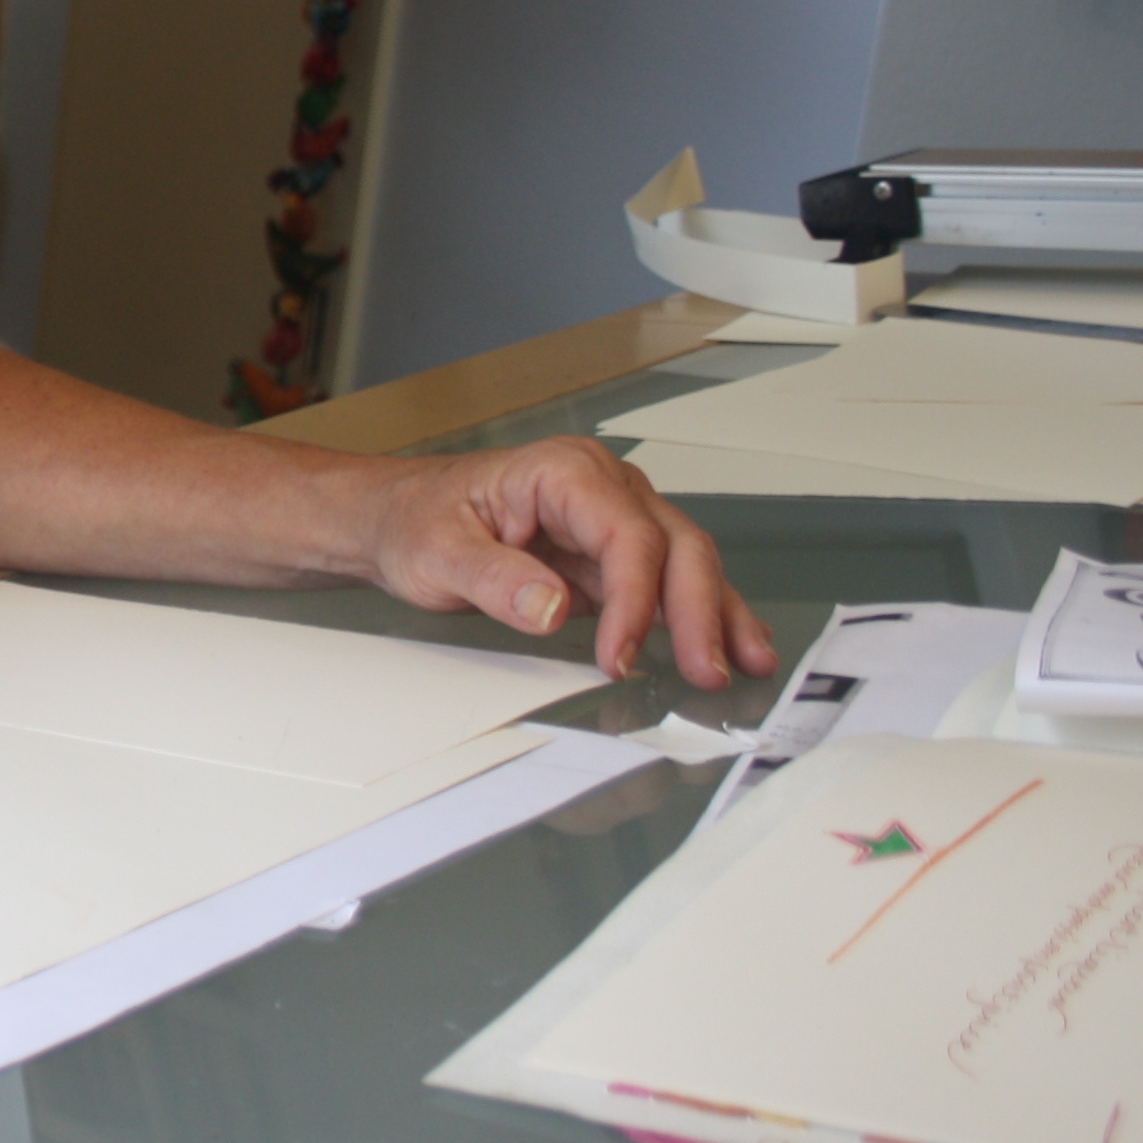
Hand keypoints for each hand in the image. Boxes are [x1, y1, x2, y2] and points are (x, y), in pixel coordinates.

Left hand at [361, 436, 771, 689]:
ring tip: (746, 661)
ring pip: (684, 561)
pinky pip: (666, 581)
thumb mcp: (437, 552)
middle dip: (698, 610)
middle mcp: (599, 486)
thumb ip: (494, 579)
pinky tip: (728, 643)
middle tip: (706, 670)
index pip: (624, 535)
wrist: (396, 516)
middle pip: (674, 544)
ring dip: (717, 613)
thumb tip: (551, 609)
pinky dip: (699, 614)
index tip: (619, 658)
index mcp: (562, 472)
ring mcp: (611, 517)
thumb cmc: (415, 519)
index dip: (634, 600)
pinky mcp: (609, 554)